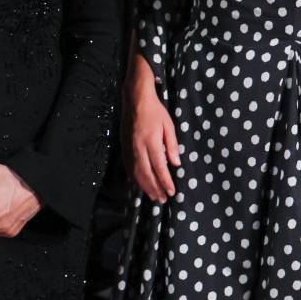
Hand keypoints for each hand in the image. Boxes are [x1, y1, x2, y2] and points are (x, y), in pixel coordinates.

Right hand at [129, 83, 179, 203]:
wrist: (134, 100)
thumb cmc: (155, 111)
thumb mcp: (169, 125)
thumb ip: (172, 145)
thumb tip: (176, 163)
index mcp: (151, 141)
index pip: (159, 166)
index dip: (165, 181)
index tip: (172, 192)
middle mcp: (138, 148)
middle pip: (146, 173)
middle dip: (155, 188)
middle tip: (163, 200)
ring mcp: (129, 148)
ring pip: (136, 173)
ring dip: (145, 187)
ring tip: (154, 197)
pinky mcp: (124, 148)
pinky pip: (129, 168)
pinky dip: (135, 179)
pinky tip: (140, 186)